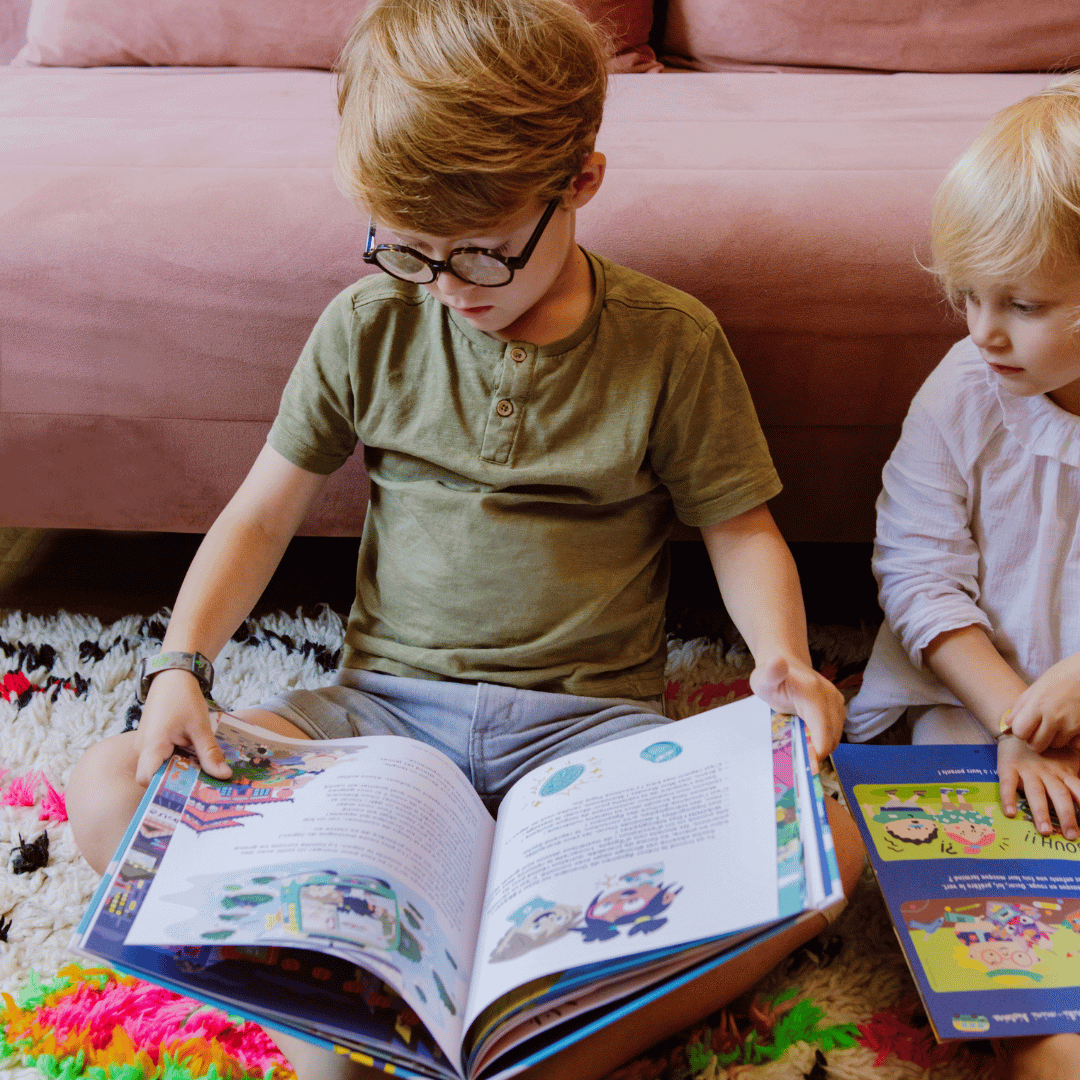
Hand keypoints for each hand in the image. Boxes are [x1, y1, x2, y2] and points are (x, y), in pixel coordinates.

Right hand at [134, 668, 232, 785]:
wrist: (173, 674)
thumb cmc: (183, 697)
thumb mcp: (200, 726)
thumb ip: (210, 753)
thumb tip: (224, 776)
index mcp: (151, 745)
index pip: (147, 779)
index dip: (163, 789)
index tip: (188, 793)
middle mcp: (143, 748)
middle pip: (155, 777)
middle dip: (177, 784)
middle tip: (204, 788)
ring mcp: (146, 745)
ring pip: (160, 768)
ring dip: (180, 772)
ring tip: (205, 777)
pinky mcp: (153, 741)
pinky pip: (163, 758)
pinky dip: (179, 762)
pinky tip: (198, 763)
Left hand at [750, 655, 844, 762]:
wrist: (784, 662)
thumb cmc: (771, 675)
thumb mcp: (764, 676)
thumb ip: (771, 672)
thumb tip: (778, 662)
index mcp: (814, 693)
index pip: (823, 730)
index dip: (817, 752)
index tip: (807, 769)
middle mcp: (831, 698)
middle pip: (832, 737)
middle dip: (818, 754)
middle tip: (799, 766)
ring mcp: (837, 703)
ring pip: (835, 736)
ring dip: (821, 748)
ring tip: (802, 754)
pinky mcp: (838, 708)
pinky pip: (834, 732)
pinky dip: (823, 741)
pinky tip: (808, 744)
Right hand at [997, 735, 1079, 839]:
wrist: (1020, 726)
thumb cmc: (1048, 748)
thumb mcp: (1070, 758)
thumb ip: (1078, 771)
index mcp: (1064, 772)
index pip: (1078, 790)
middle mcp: (1048, 773)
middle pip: (1060, 796)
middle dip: (1067, 816)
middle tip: (1072, 836)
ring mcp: (1028, 771)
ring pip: (1036, 793)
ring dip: (1041, 812)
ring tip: (1045, 831)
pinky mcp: (1008, 767)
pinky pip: (1008, 784)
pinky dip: (1008, 798)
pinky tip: (1010, 813)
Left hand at [1006, 652, 1079, 752]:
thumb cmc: (1062, 676)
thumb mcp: (1037, 686)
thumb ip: (1021, 705)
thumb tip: (1007, 723)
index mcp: (1038, 704)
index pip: (1020, 732)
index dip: (1020, 731)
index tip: (1025, 725)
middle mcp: (1054, 716)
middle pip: (1036, 745)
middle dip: (1034, 740)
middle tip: (1039, 730)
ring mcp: (1071, 724)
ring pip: (1055, 745)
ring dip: (1053, 739)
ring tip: (1056, 725)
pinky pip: (1075, 745)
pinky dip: (1072, 741)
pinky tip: (1071, 730)